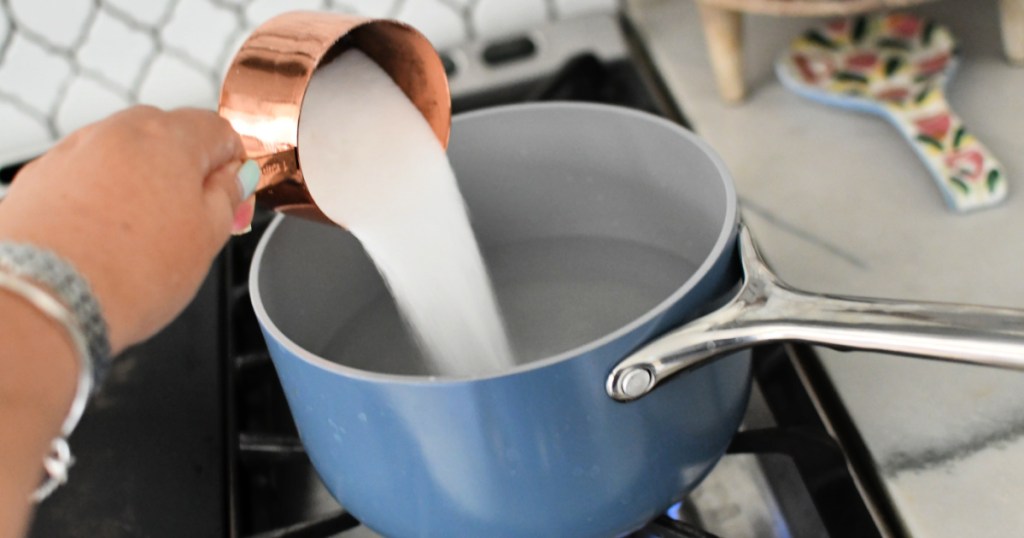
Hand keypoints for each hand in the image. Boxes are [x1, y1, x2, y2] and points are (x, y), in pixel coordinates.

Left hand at [0, 105, 252, 351]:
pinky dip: (100, 197)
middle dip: (184, 171)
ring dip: (140, 183)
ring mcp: (73, 151)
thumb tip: (235, 178)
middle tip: (191, 221)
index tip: (232, 195)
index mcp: (168, 138)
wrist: (48, 302)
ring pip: (122, 156)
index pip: (218, 129)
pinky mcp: (40, 177)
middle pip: (166, 137)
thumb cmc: (128, 274)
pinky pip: (85, 176)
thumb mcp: (208, 239)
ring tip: (143, 238)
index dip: (232, 164)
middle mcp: (117, 132)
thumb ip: (228, 197)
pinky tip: (105, 238)